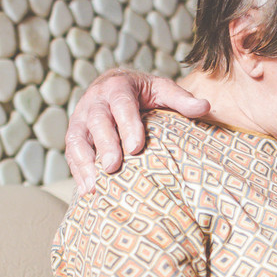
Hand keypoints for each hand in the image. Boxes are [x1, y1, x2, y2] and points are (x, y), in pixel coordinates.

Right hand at [64, 68, 210, 193]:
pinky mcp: (74, 135)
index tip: (136, 147)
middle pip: (97, 122)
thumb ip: (181, 99)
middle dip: (105, 145)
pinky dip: (77, 172)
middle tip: (113, 167)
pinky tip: (88, 191)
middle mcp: (95, 101)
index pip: (122, 104)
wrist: (110, 86)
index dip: (127, 125)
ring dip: (85, 163)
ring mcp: (80, 119)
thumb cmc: (141, 92)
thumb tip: (205, 107)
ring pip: (77, 139)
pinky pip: (71, 153)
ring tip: (95, 187)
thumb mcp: (161, 89)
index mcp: (117, 87)